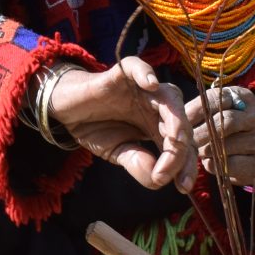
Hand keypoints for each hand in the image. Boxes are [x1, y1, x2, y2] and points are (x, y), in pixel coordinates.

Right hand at [42, 56, 191, 190]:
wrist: (68, 110)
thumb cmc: (97, 128)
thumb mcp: (117, 153)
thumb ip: (137, 164)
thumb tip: (158, 180)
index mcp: (160, 126)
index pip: (183, 144)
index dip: (186, 164)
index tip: (183, 187)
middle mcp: (157, 106)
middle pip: (182, 123)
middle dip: (181, 150)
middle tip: (169, 172)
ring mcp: (142, 89)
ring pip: (169, 97)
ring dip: (175, 119)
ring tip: (175, 140)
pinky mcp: (122, 74)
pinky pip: (137, 67)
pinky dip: (145, 73)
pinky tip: (151, 84)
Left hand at [183, 86, 254, 190]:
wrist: (247, 157)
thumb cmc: (222, 131)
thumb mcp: (212, 115)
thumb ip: (198, 113)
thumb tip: (175, 120)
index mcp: (242, 97)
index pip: (216, 98)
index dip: (195, 111)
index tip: (179, 123)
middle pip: (224, 121)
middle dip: (199, 134)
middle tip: (185, 143)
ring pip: (226, 144)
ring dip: (205, 151)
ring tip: (196, 152)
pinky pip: (232, 164)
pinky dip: (215, 165)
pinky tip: (209, 163)